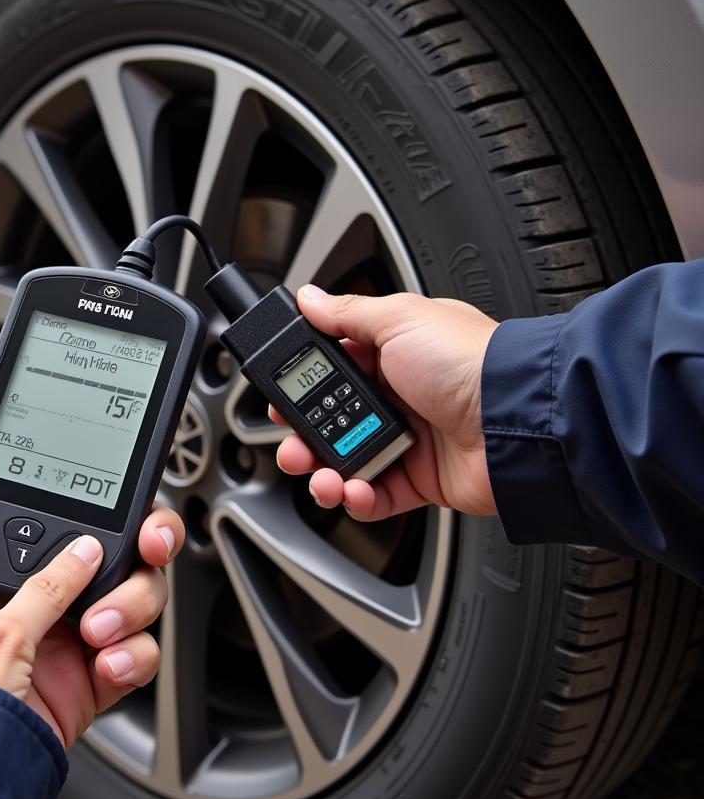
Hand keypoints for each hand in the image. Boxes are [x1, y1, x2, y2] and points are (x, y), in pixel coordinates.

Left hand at [0, 393, 184, 746]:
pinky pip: (137, 659)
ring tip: (96, 622)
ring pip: (140, 597)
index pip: (76, 512)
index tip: (127, 492)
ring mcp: (65, 639)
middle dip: (148, 539)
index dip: (111, 498)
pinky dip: (135, 654)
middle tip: (144, 541)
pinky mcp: (82, 685)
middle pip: (124, 549)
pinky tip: (104, 656)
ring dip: (135, 600)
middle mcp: (42, 593)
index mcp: (7, 555)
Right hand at [275, 285, 497, 520]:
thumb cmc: (469, 361)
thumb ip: (348, 313)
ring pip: (347, 462)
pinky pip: (377, 496)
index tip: (280, 397)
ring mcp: (409, 439)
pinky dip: (358, 499)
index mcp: (392, 353)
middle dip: (304, 436)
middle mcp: (398, 396)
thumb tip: (310, 299)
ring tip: (320, 476)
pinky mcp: (421, 479)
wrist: (517, 421)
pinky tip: (354, 490)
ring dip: (324, 473)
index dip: (302, 386)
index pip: (332, 370)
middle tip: (291, 444)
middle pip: (332, 421)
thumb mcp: (400, 319)